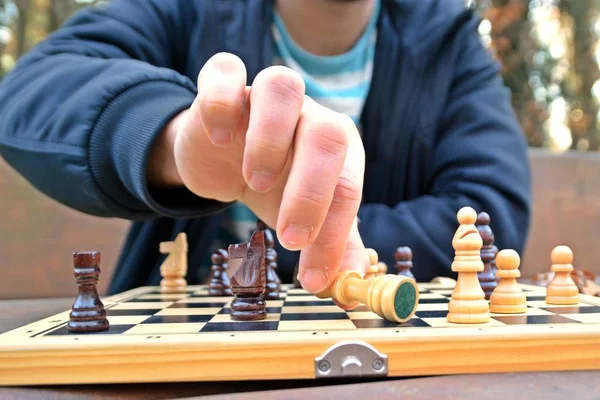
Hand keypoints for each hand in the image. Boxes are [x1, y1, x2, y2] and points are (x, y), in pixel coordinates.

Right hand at [151, 52, 368, 293]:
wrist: (221, 156)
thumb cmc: (272, 187)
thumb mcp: (304, 218)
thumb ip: (331, 245)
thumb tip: (351, 288)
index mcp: (337, 150)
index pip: (348, 187)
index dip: (334, 235)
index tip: (311, 279)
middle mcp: (307, 116)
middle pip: (326, 133)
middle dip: (311, 191)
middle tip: (290, 237)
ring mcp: (264, 96)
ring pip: (282, 88)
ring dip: (270, 139)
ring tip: (254, 182)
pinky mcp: (222, 85)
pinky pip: (224, 71)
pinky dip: (220, 100)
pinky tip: (218, 136)